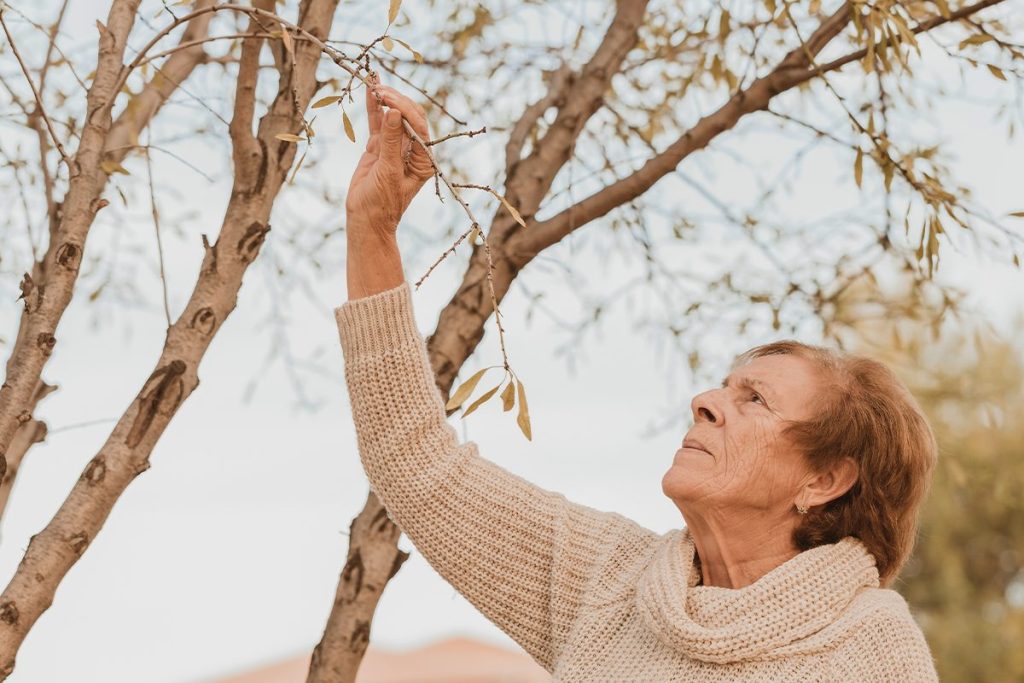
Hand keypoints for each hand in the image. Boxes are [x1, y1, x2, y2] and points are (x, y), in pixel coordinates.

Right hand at [345, 76, 433, 239]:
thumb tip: (394, 112)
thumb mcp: (387, 173)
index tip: (388, 98)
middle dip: (395, 100)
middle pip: (407, 116)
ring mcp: (395, 147)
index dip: (404, 109)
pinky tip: (369, 90)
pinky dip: (373, 108)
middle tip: (379, 89)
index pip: (418, 126)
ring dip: (384, 99)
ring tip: (373, 81)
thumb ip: (390, 142)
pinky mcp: (378, 148)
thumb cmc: (382, 203)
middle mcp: (413, 150)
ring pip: (391, 117)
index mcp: (424, 159)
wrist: (365, 220)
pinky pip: (377, 123)